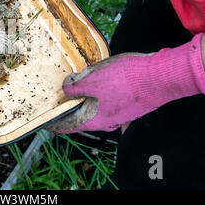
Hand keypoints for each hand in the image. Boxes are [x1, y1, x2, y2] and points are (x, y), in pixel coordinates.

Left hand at [47, 33, 204, 132]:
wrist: (160, 77)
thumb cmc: (126, 81)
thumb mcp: (92, 80)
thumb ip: (75, 86)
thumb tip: (65, 88)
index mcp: (93, 121)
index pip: (67, 127)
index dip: (53, 124)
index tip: (44, 122)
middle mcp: (105, 122)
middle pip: (80, 117)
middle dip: (68, 108)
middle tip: (57, 100)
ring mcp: (118, 114)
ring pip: (94, 108)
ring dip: (83, 99)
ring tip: (75, 87)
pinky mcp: (127, 104)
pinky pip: (106, 101)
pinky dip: (97, 93)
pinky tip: (97, 80)